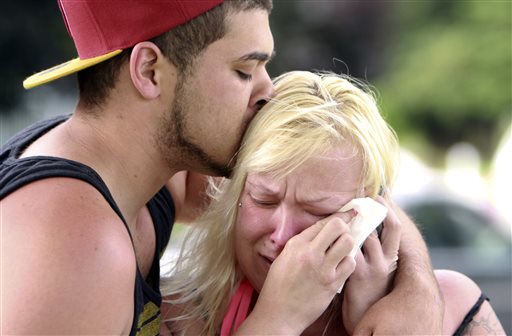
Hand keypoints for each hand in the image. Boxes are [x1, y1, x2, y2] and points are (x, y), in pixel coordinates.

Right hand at [240, 215, 355, 334]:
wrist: (278, 314)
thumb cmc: (278, 286)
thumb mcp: (284, 257)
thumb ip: (302, 243)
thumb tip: (321, 232)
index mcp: (296, 244)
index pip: (323, 222)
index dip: (339, 216)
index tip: (349, 213)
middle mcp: (310, 253)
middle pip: (338, 227)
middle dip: (345, 228)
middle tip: (344, 235)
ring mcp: (323, 269)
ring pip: (348, 243)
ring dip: (348, 245)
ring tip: (343, 251)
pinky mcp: (332, 284)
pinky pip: (350, 264)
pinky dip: (349, 263)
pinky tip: (342, 266)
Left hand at [352, 197, 443, 334]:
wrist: (364, 313)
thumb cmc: (368, 287)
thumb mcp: (379, 267)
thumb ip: (375, 249)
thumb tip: (368, 226)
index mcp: (391, 258)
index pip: (395, 229)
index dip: (390, 210)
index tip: (381, 195)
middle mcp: (385, 261)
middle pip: (378, 229)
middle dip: (368, 212)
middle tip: (360, 198)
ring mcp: (372, 268)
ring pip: (361, 236)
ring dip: (351, 223)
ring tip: (344, 213)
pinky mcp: (357, 273)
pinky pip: (349, 249)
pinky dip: (341, 239)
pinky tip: (333, 232)